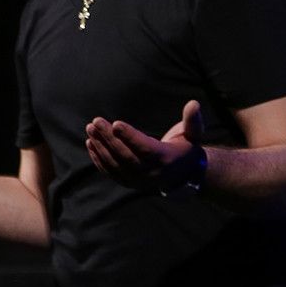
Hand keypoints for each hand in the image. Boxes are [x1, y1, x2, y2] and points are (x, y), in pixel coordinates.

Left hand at [85, 107, 204, 193]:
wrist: (183, 176)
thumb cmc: (186, 148)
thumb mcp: (194, 135)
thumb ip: (192, 120)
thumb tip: (193, 103)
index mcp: (166, 159)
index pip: (145, 148)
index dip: (130, 136)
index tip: (116, 123)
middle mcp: (151, 173)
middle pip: (126, 156)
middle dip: (109, 139)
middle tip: (96, 122)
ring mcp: (138, 180)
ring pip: (116, 165)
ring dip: (101, 147)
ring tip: (91, 130)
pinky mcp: (129, 183)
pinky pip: (111, 172)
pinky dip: (99, 160)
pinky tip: (91, 144)